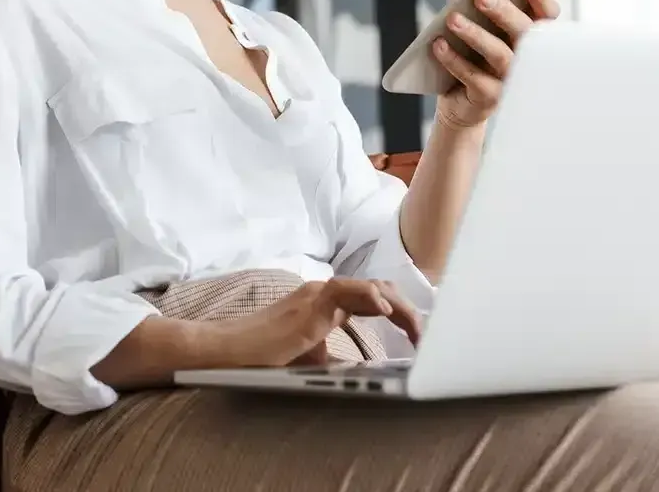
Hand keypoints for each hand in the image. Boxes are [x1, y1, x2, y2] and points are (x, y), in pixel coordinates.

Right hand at [224, 278, 422, 367]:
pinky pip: (344, 291)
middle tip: (425, 334)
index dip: (399, 312)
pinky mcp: (309, 304)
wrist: (233, 351)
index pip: (372, 299)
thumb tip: (364, 372)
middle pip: (377, 290)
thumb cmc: (266, 356)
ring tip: (416, 326)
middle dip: (406, 309)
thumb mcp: (312, 358)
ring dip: (397, 305)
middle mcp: (324, 292)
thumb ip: (337, 358)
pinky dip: (367, 295)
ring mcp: (317, 295)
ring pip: (367, 287)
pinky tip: (385, 307)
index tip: (418, 334)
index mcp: (327, 303)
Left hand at [433, 0, 559, 129]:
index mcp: (532, 39)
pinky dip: (454, 59)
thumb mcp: (486, 33)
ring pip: (499, 54)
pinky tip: (438, 45)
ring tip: (452, 19)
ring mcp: (511, 81)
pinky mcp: (490, 98)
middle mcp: (528, 60)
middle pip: (525, 33)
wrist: (462, 104)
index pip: (547, 16)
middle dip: (503, 12)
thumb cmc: (477, 61)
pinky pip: (473, 77)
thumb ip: (488, 14)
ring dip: (475, 34)